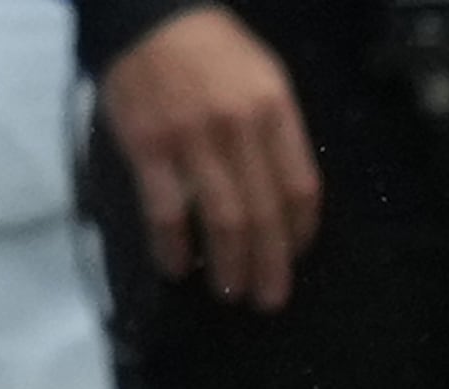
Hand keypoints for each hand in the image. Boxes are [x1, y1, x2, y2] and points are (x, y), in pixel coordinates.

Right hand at [101, 6, 320, 309]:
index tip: (295, 257)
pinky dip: (173, 246)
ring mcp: (192, 140)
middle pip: (265, 215)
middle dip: (271, 266)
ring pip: (222, 219)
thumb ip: (278, 133)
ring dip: (230, 265)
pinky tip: (177, 268)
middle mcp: (239, 130)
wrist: (147, 15)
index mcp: (274, 112)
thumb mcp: (265, 78)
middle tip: (270, 300)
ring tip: (232, 294)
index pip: (300, 188)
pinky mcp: (147, 147)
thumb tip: (288, 196)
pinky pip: (165, 210)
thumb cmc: (212, 50)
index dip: (301, 233)